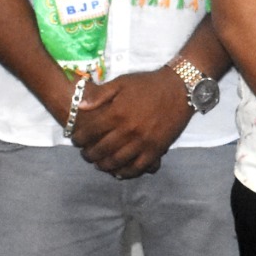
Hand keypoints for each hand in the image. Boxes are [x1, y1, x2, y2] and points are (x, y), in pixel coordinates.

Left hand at [69, 69, 190, 178]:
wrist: (179, 89)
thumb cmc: (148, 84)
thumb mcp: (122, 82)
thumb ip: (100, 95)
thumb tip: (80, 107)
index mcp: (117, 113)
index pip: (90, 132)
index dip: (79, 139)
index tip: (76, 141)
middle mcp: (128, 130)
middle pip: (101, 149)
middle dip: (89, 154)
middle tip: (86, 154)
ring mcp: (142, 142)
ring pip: (117, 161)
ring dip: (104, 165)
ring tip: (99, 163)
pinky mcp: (156, 150)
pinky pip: (137, 167)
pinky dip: (125, 172)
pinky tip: (119, 171)